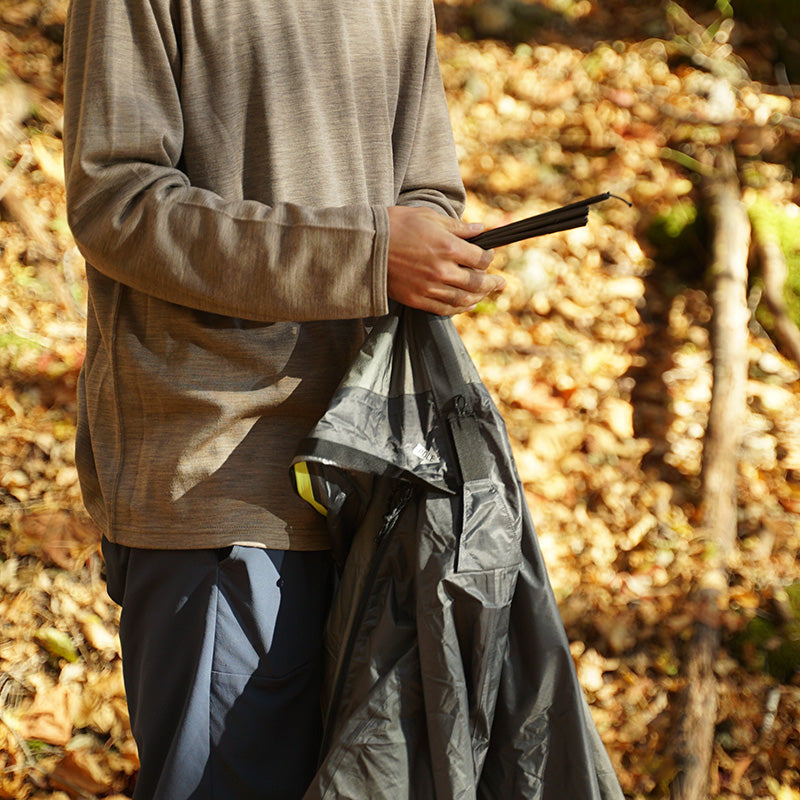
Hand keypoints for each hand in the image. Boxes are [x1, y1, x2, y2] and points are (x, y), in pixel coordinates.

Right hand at [386, 206, 504, 315]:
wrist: (365, 245)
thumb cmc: (395, 225)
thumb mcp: (428, 216)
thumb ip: (457, 226)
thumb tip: (480, 229)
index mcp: (447, 247)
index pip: (480, 258)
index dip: (489, 258)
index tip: (489, 255)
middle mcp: (442, 270)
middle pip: (477, 283)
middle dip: (492, 283)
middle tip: (500, 283)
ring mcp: (430, 288)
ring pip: (463, 299)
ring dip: (478, 297)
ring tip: (485, 294)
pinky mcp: (417, 299)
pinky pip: (444, 310)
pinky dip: (459, 309)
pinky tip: (466, 305)